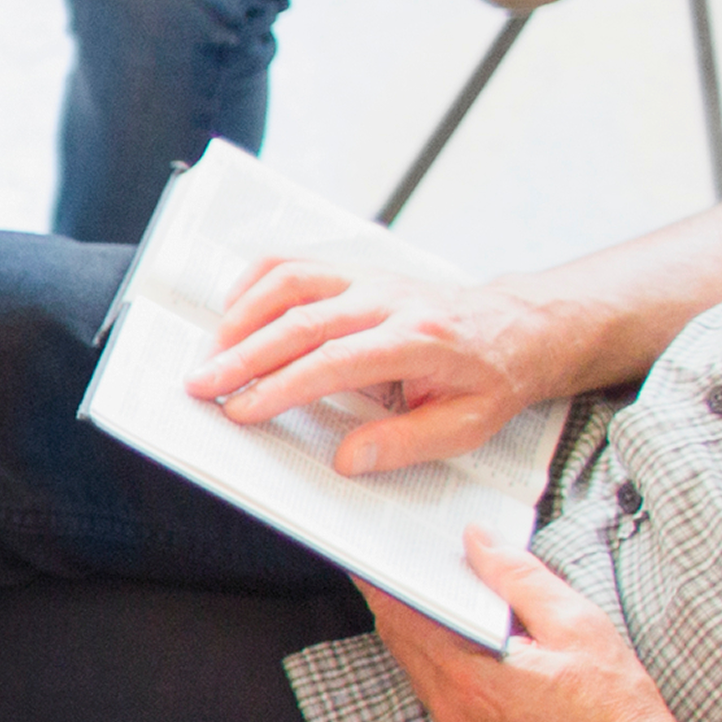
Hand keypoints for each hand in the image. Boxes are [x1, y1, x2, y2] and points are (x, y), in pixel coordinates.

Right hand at [188, 260, 580, 474]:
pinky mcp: (357, 272)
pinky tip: (235, 312)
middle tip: (202, 384)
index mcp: (418, 339)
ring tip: (212, 352)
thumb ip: (407, 443)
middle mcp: (389, 300)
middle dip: (243, 355)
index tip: (244, 409)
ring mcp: (370, 279)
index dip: (282, 386)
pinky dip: (255, 283)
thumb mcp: (468, 425)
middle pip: (300, 320)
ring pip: (291, 281)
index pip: (335, 360)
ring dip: (242, 316)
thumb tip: (348, 458)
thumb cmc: (491, 376)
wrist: (519, 326)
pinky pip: (296, 263)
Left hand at [360, 532, 719, 721]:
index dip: (382, 581)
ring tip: (441, 599)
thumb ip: (519, 578)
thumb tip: (478, 543)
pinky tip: (472, 651)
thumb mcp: (577, 626)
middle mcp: (452, 712)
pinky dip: (446, 670)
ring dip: (423, 636)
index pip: (401, 617)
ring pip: (422, 674)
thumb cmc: (617, 713)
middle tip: (405, 566)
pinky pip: (442, 702)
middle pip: (403, 644)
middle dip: (400, 603)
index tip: (372, 555)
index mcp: (469, 677)